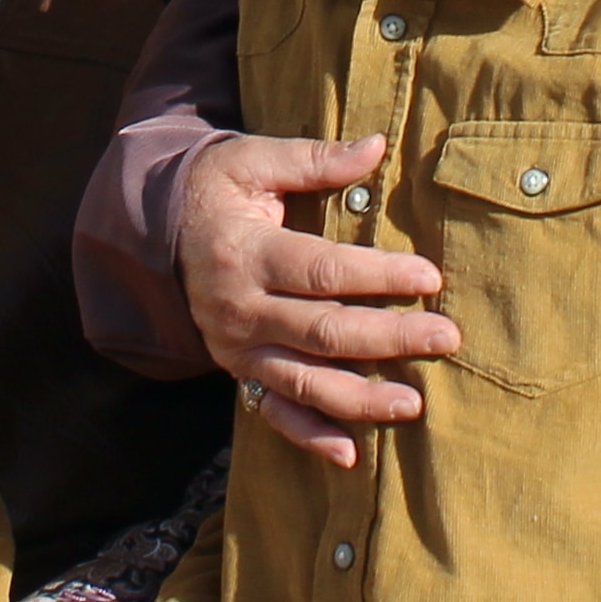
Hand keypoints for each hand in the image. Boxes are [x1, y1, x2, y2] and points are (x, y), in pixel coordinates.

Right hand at [182, 129, 456, 468]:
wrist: (155, 233)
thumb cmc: (216, 191)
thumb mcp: (252, 161)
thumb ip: (314, 159)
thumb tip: (376, 146)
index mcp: (246, 254)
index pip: (320, 271)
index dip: (377, 275)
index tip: (429, 276)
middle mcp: (240, 310)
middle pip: (323, 331)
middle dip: (389, 337)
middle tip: (446, 337)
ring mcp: (238, 349)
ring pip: (304, 381)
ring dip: (360, 399)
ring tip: (413, 403)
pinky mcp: (239, 373)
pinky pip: (275, 413)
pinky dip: (311, 438)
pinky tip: (351, 456)